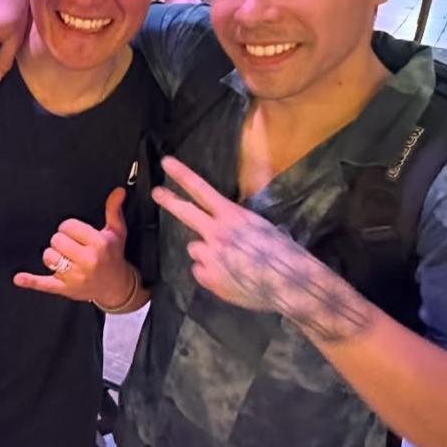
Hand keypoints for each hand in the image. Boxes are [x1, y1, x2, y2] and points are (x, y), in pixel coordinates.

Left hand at [13, 187, 134, 305]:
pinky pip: (44, 284)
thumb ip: (113, 210)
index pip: (69, 226)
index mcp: (99, 244)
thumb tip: (117, 191)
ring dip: (53, 256)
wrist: (116, 286)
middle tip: (72, 246)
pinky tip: (19, 278)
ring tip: (66, 258)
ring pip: (49, 257)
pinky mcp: (65, 288)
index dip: (69, 227)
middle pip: (57, 240)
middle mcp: (87, 260)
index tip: (75, 233)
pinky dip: (31, 281)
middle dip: (62, 241)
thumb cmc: (114, 256)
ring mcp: (75, 276)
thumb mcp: (117, 232)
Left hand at [154, 156, 372, 344]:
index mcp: (232, 216)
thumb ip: (239, 221)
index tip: (166, 163)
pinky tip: (229, 276)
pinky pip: (200, 271)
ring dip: (206, 251)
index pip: (201, 189)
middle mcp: (217, 233)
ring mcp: (210, 256)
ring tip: (229, 260)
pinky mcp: (209, 278)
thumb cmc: (284, 253)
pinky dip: (210, 273)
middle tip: (156, 192)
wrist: (290, 284)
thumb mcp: (262, 226)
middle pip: (186, 212)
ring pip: (195, 248)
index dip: (182, 175)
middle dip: (169, 200)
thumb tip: (229, 216)